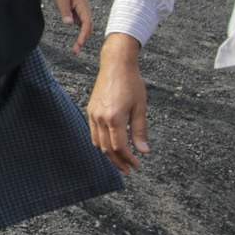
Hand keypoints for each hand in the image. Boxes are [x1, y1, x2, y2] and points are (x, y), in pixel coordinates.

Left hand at [52, 0, 93, 54]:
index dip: (83, 34)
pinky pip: (82, 26)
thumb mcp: (61, 0)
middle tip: (76, 51)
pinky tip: (77, 43)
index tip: (79, 43)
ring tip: (76, 50)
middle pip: (88, 27)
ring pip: (85, 28)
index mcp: (83, 7)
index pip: (86, 23)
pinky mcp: (79, 14)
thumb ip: (65, 11)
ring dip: (82, 39)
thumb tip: (69, 23)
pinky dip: (80, 34)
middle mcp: (85, 10)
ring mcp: (82, 13)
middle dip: (83, 40)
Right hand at [85, 34, 149, 173]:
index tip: (137, 165)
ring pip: (98, 143)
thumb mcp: (140, 107)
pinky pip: (94, 132)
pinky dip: (101, 143)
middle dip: (118, 162)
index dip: (128, 159)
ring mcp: (93, 114)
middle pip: (107, 149)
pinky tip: (111, 145)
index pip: (120, 147)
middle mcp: (101, 118)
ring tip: (120, 161)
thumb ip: (140, 131)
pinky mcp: (90, 110)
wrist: (116, 64)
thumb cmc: (132, 83)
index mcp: (115, 118)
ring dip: (109, 154)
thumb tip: (144, 151)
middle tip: (128, 169)